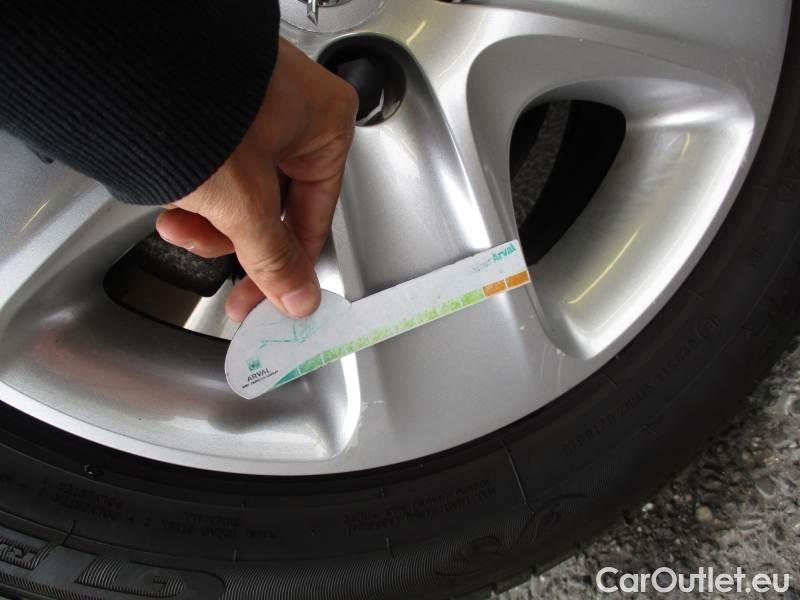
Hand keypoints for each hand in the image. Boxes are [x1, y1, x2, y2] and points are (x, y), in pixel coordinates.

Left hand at [155, 38, 357, 320]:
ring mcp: (257, 106)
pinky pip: (222, 167)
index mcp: (327, 123)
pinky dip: (198, 191)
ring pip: (244, 190)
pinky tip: (174, 202)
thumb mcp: (244, 201)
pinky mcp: (220, 109)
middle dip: (234, 240)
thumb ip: (273, 258)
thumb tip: (297, 296)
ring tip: (179, 224)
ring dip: (209, 220)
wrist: (128, 63)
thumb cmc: (195, 105)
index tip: (272, 298)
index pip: (316, 217)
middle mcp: (298, 110)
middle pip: (275, 207)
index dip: (290, 267)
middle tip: (215, 265)